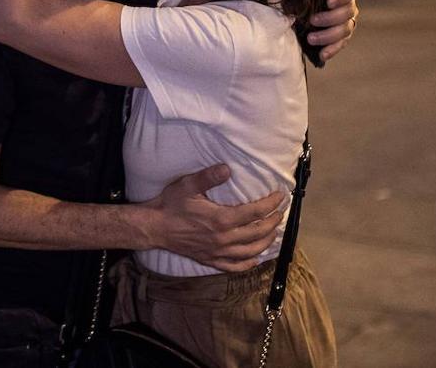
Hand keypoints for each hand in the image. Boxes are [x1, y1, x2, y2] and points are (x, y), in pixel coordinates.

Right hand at [135, 165, 284, 271]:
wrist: (155, 227)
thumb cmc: (171, 204)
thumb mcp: (188, 185)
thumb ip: (209, 177)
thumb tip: (227, 169)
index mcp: (221, 219)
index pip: (256, 212)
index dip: (271, 204)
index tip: (280, 196)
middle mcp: (224, 238)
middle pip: (258, 232)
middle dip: (274, 221)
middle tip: (281, 212)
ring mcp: (218, 252)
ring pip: (252, 251)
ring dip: (267, 241)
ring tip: (274, 231)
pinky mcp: (211, 260)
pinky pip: (235, 266)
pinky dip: (249, 263)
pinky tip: (256, 257)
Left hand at [308, 0, 360, 61]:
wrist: (300, 6)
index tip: (329, 2)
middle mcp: (350, 5)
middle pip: (348, 12)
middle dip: (330, 18)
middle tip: (312, 21)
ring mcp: (348, 21)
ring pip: (345, 30)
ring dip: (328, 36)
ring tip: (311, 38)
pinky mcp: (342, 36)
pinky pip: (341, 44)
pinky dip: (332, 50)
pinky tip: (322, 55)